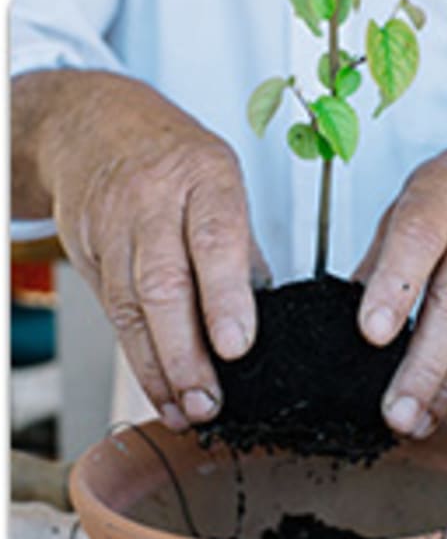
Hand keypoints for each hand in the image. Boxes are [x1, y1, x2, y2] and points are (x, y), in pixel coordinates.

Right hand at [16, 71, 269, 429]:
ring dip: (161, 369)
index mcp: (204, 177)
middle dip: (187, 352)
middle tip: (209, 401)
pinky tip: (160, 391)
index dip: (225, 297)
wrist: (94, 128)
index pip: (214, 239)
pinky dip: (139, 359)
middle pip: (164, 285)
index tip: (238, 348)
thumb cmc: (171, 157)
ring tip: (187, 410)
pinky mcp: (90, 254)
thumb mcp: (220, 182)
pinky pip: (115, 314)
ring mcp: (115, 227)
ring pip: (133, 308)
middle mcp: (155, 201)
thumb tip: (264, 314)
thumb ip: (240, 249)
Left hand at [355, 111, 446, 438]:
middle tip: (396, 411)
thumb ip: (383, 258)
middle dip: (424, 365)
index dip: (395, 288)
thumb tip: (346, 316)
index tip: (372, 333)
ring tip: (413, 421)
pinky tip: (441, 403)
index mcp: (442, 196)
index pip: (417, 240)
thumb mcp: (415, 201)